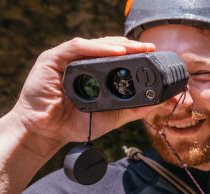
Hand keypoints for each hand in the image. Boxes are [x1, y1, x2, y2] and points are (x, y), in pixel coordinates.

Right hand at [10, 36, 157, 154]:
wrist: (49, 133)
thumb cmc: (76, 124)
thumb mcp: (113, 115)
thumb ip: (135, 108)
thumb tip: (161, 101)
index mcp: (94, 72)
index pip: (116, 57)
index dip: (135, 54)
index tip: (154, 55)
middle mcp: (80, 62)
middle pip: (108, 47)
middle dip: (131, 47)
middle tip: (150, 48)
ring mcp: (66, 59)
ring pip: (95, 44)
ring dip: (118, 45)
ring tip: (137, 49)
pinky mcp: (53, 58)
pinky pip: (77, 47)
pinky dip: (98, 48)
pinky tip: (116, 52)